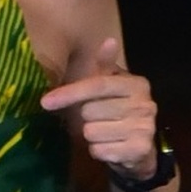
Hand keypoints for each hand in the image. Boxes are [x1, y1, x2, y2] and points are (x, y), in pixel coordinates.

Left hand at [42, 37, 158, 181]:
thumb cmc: (119, 112)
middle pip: (90, 111)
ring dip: (91, 136)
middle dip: (85, 117)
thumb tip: (109, 41)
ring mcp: (144, 128)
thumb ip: (105, 66)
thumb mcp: (111, 87)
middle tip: (97, 119)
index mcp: (136, 84)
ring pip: (92, 132)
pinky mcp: (139, 150)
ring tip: (104, 134)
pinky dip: (98, 151)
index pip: (97, 85)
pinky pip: (100, 150)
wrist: (141, 149)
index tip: (46, 101)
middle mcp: (144, 104)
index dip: (70, 93)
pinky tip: (109, 147)